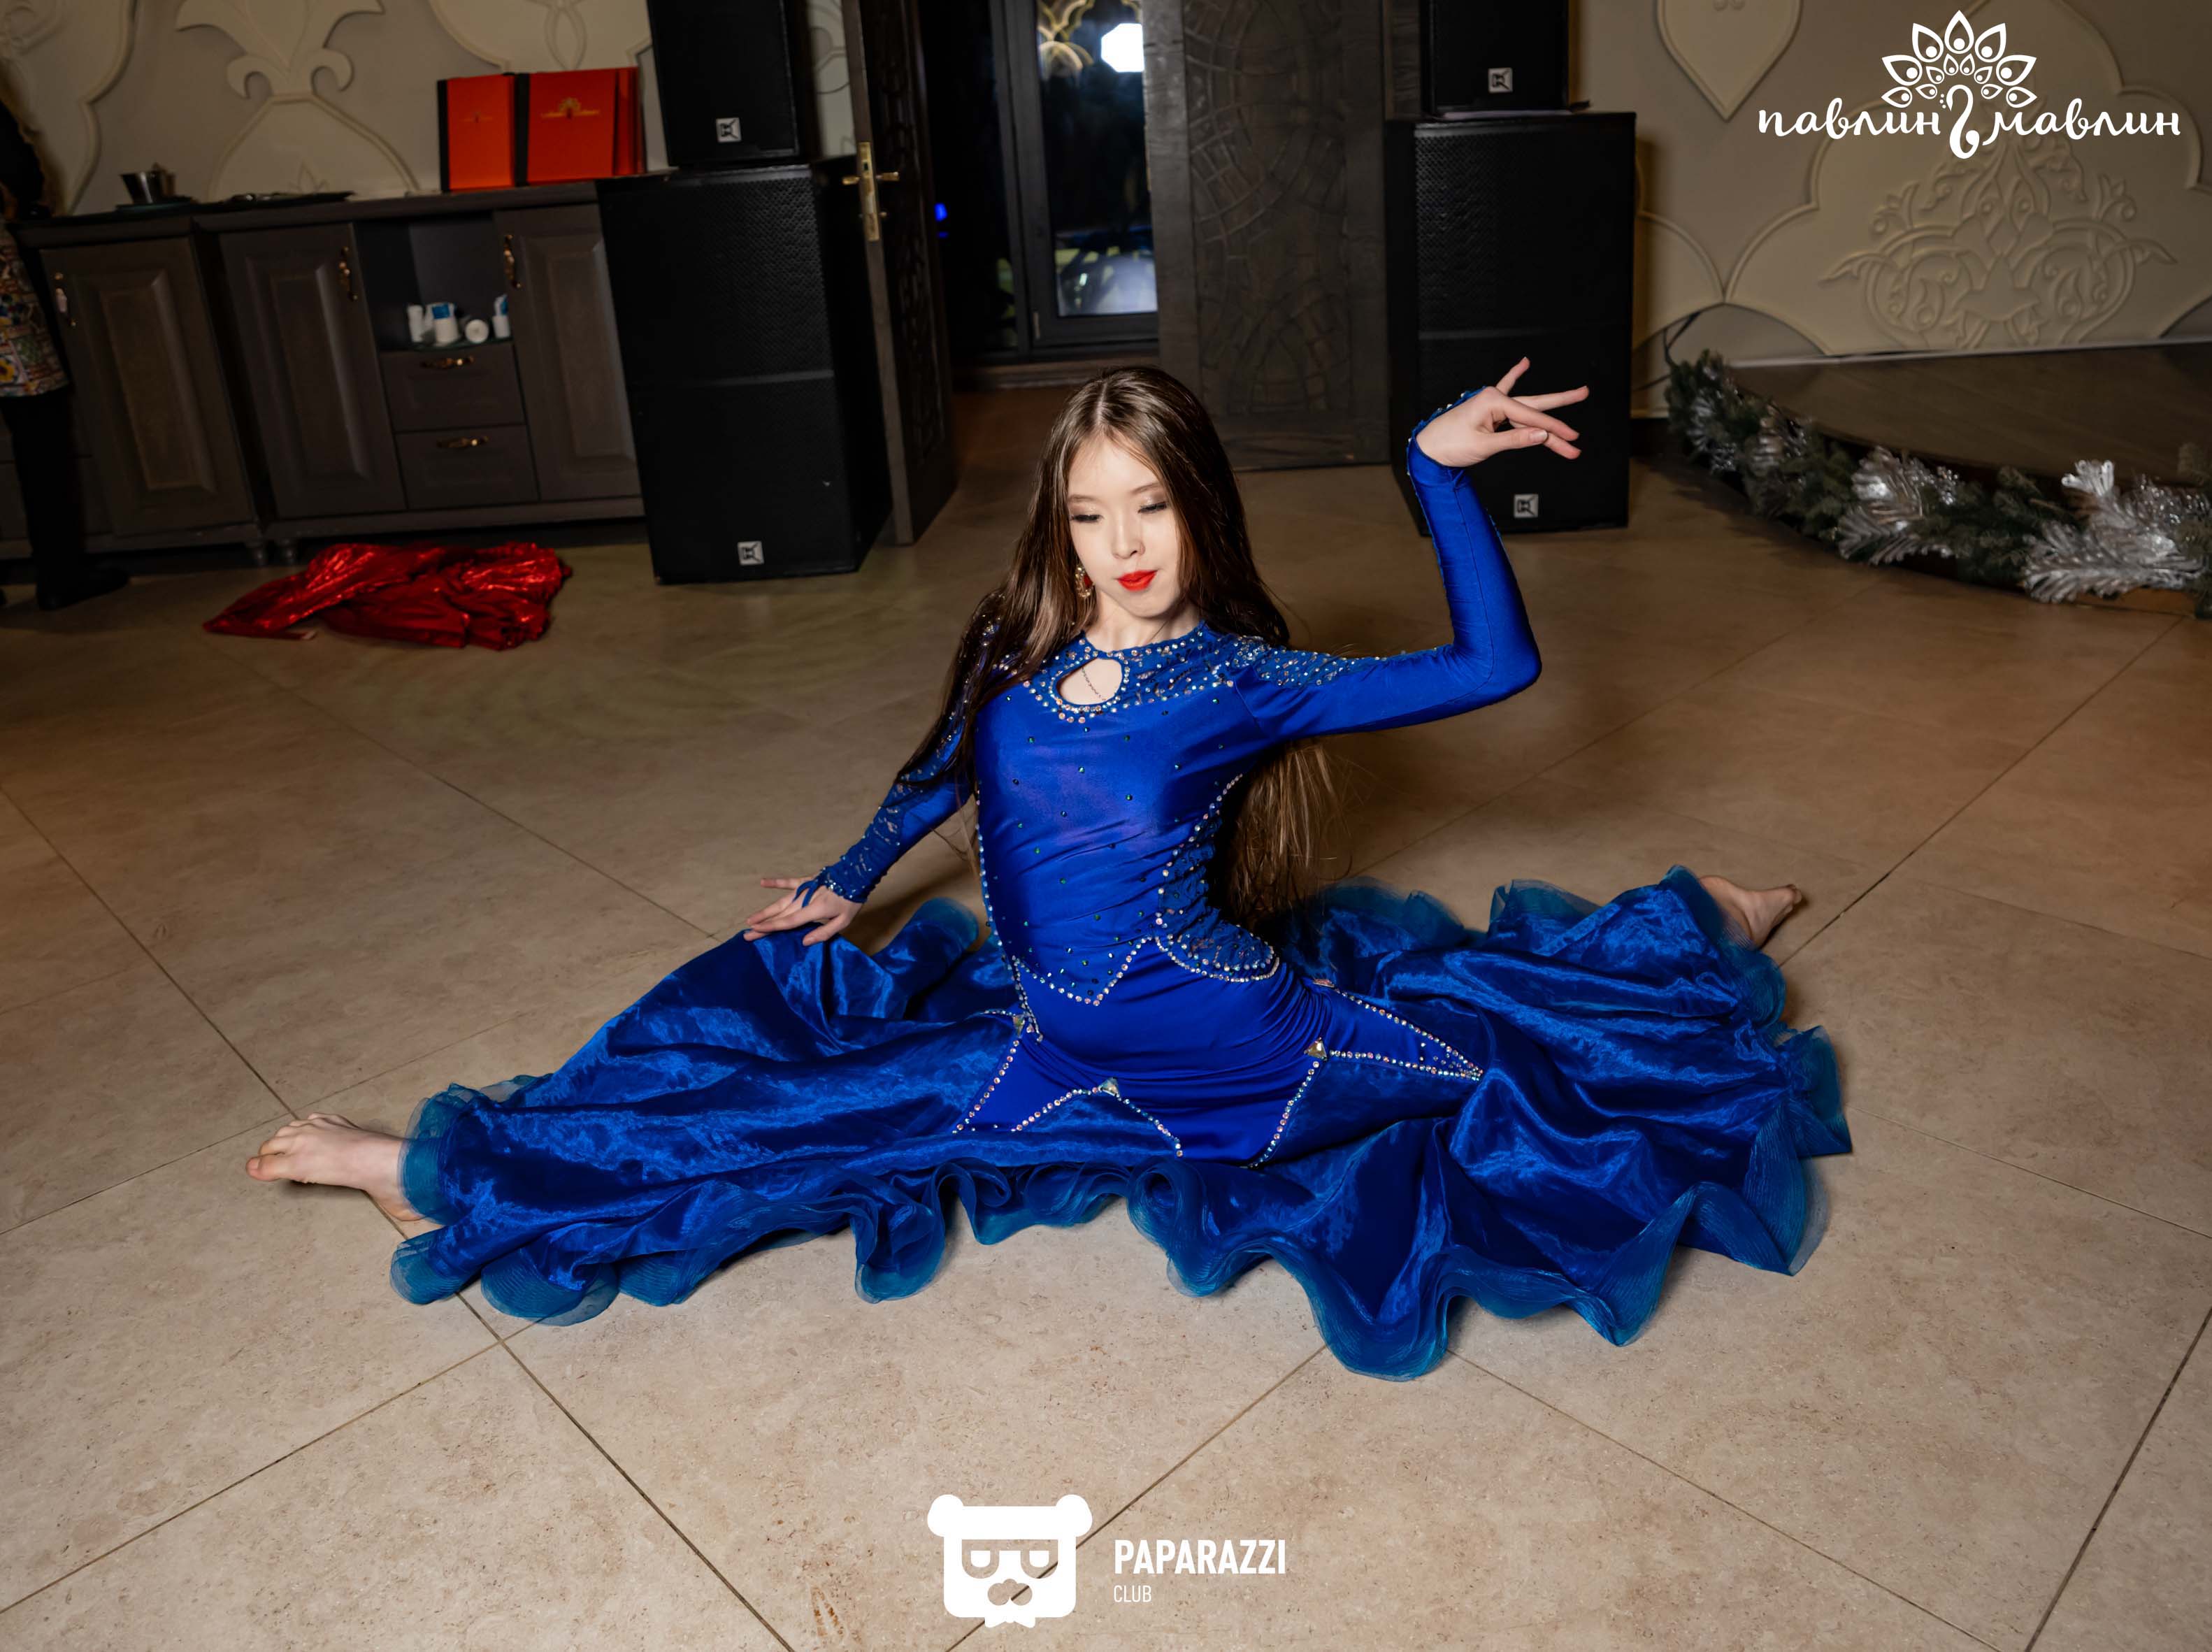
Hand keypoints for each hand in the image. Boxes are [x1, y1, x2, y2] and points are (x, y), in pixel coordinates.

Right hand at [739, 877, 860, 945]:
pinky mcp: (806, 881)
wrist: (857, 875)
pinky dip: (776, 882)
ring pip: (781, 902)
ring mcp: (804, 889)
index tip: (756, 931)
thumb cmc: (851, 900)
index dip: (771, 927)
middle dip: (763, 925)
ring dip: (765, 911)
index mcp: (813, 910)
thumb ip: (824, 932)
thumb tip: (804, 942)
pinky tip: (762, 882)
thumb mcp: (844, 921)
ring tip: (751, 919)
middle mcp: (804, 900)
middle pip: (780, 915)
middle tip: (747, 933)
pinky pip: (788, 882)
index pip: (788, 922)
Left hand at [1414, 358, 1587, 466]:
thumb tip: (1541, 436)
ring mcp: (1491, 402)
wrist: (1427, 448)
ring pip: (1527, 411)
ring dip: (1547, 422)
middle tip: (1584, 393)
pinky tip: (1524, 363)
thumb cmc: (1450, 445)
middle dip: (1560, 410)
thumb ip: (1514, 440)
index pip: (1531, 417)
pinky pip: (1506, 390)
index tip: (1572, 439)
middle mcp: (1494, 397)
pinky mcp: (1487, 408)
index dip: (1554, 430)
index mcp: (1493, 402)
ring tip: (1572, 417)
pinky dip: (1515, 376)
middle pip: (1534, 407)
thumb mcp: (1484, 446)